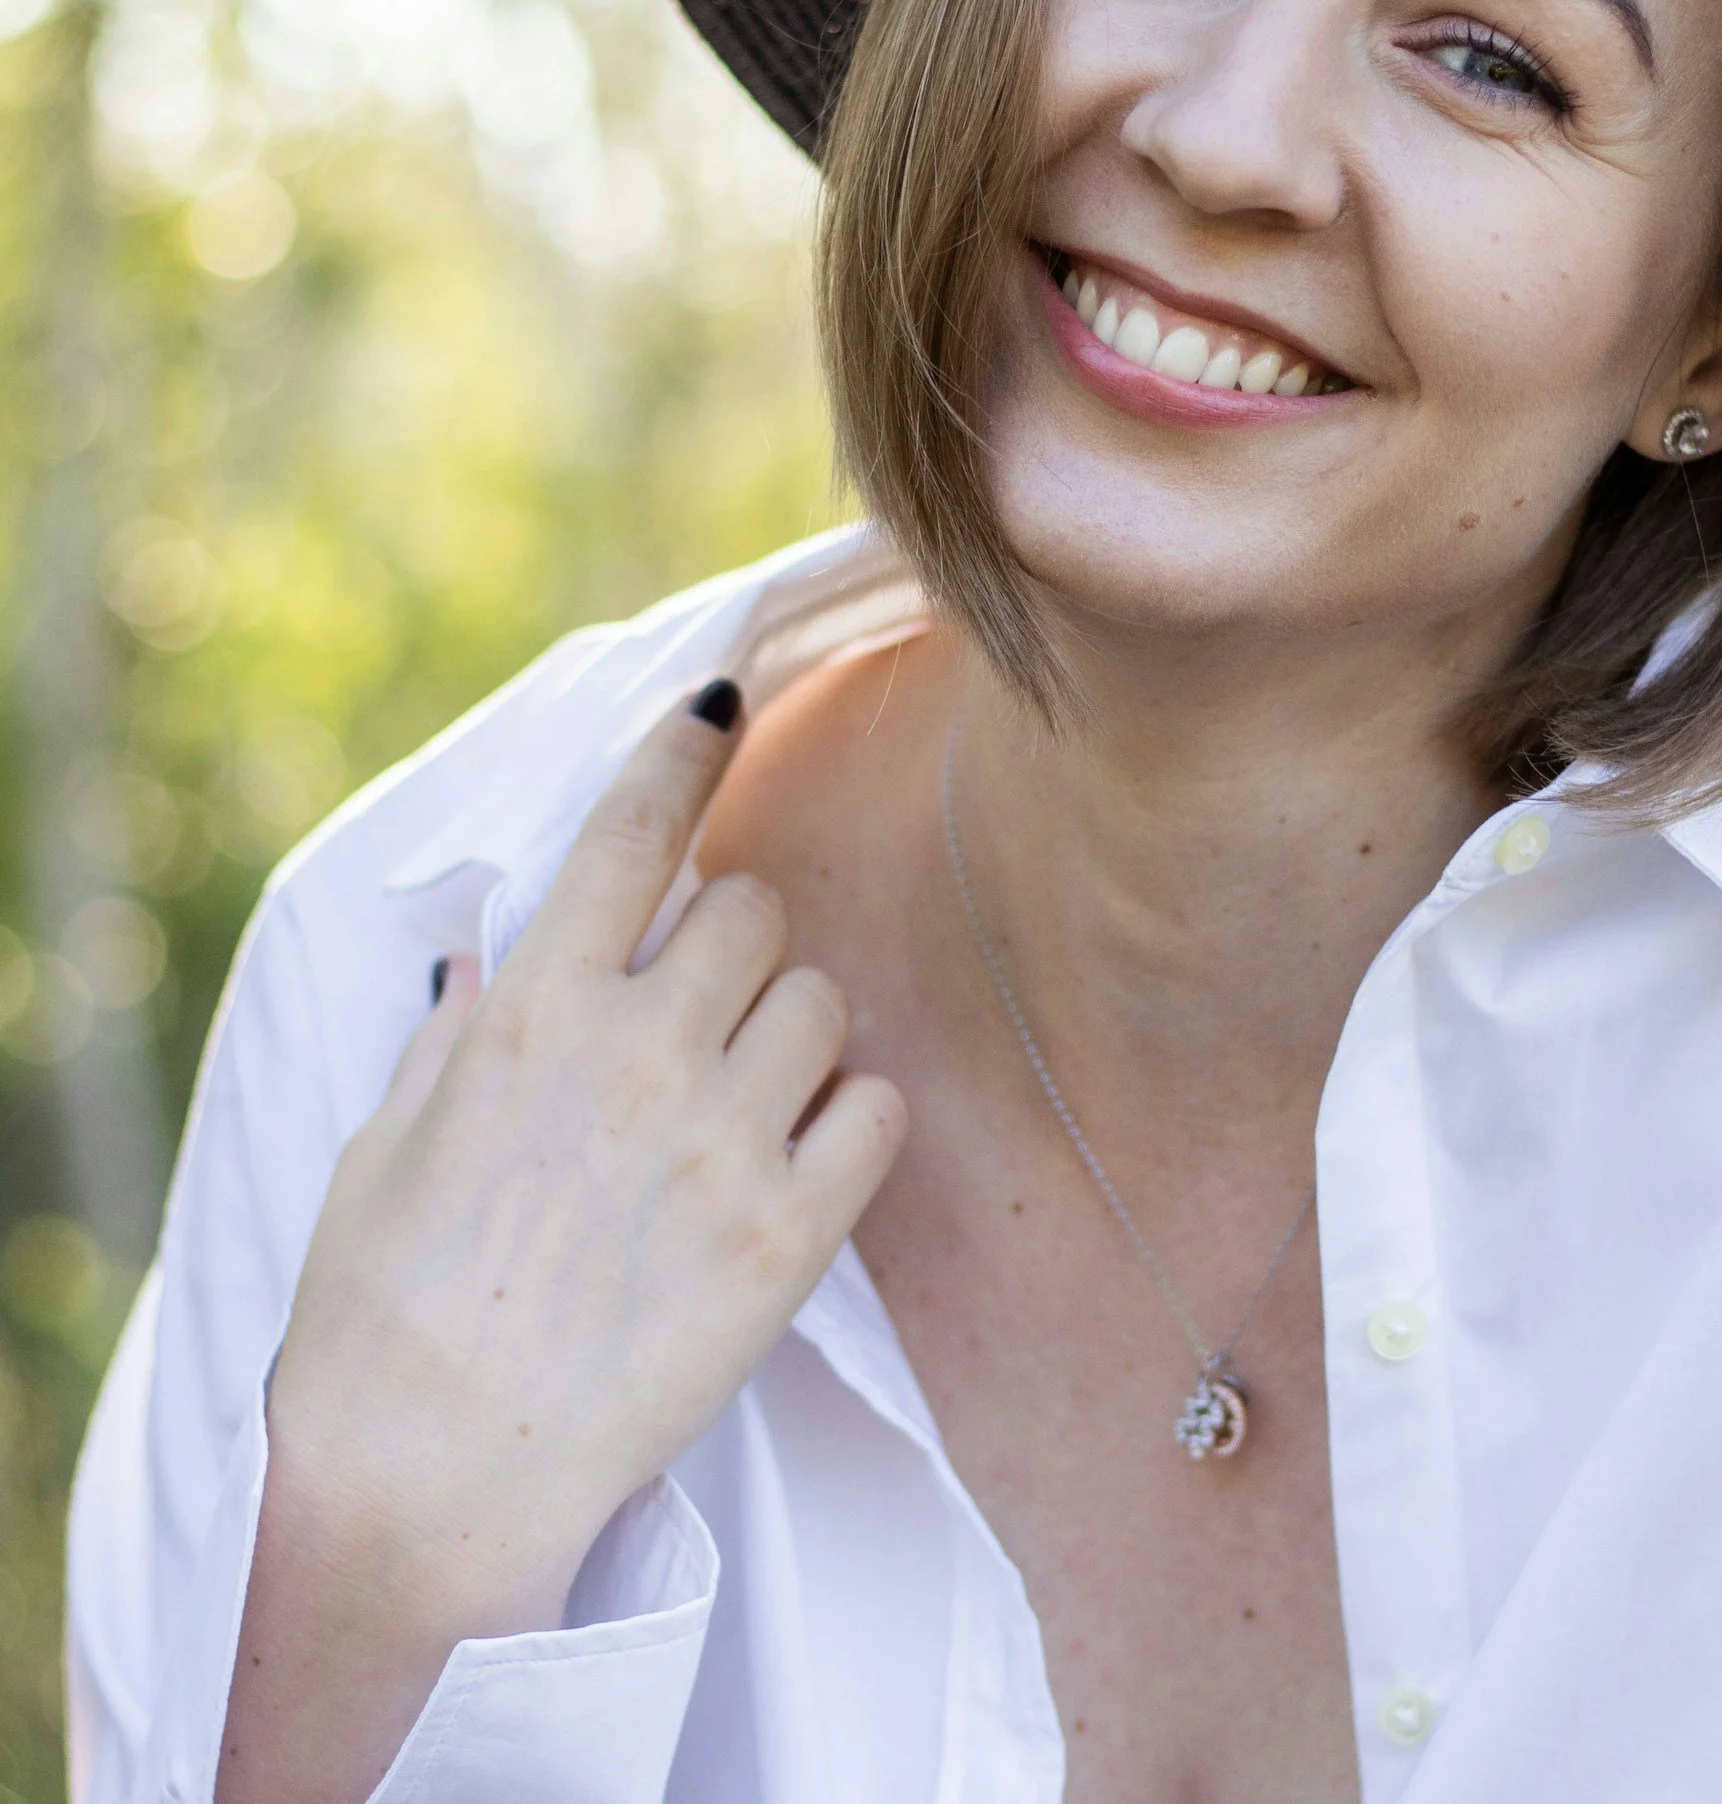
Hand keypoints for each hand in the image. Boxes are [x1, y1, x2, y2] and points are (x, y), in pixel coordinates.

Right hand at [219, 686, 906, 1803]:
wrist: (428, 1484)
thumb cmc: (380, 1313)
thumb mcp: (387, 1144)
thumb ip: (460, 1035)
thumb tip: (498, 960)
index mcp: (533, 1014)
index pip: (632, 832)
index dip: (684, 750)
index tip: (720, 702)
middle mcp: (638, 1053)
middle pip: (754, 910)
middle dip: (732, 942)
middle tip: (698, 1009)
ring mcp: (721, 1143)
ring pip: (822, 1001)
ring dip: (790, 1029)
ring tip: (739, 1099)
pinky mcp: (787, 1239)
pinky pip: (877, 1111)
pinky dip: (850, 1120)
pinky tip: (797, 1158)